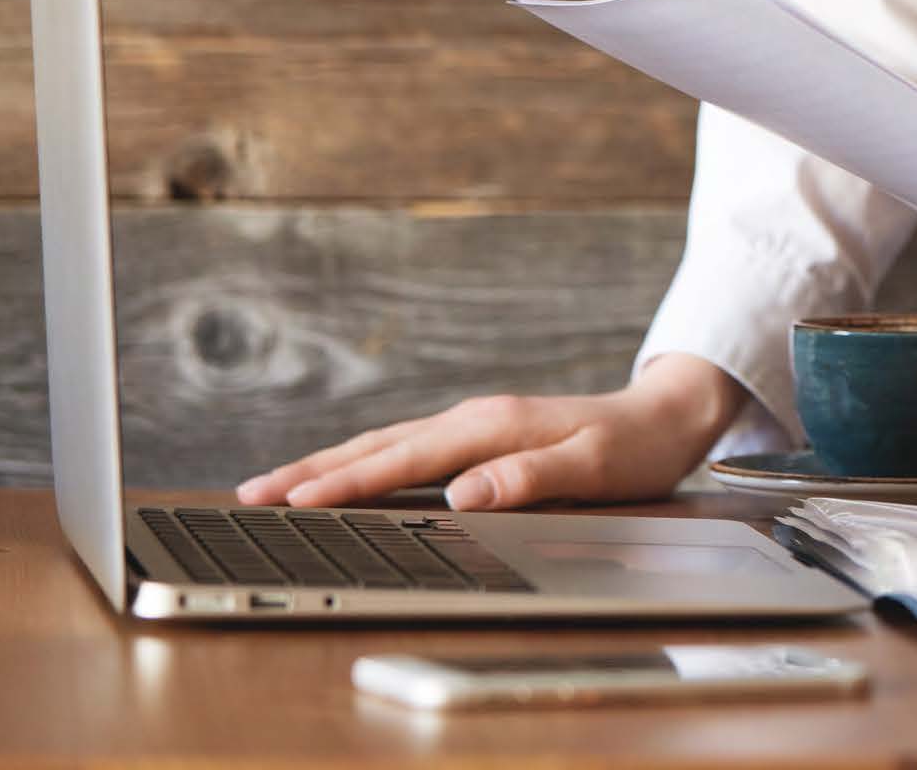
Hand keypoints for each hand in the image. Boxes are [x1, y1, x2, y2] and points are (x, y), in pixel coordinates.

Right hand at [234, 353, 743, 511]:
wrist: (666, 415)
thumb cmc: (634, 447)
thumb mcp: (594, 468)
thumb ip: (531, 479)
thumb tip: (463, 492)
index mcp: (492, 427)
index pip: (403, 459)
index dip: (346, 483)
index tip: (293, 501)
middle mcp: (474, 418)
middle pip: (378, 446)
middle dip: (313, 471)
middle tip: (251, 495)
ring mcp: (474, 424)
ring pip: (387, 444)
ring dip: (330, 464)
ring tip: (275, 486)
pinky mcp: (479, 435)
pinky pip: (407, 447)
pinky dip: (365, 460)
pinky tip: (345, 475)